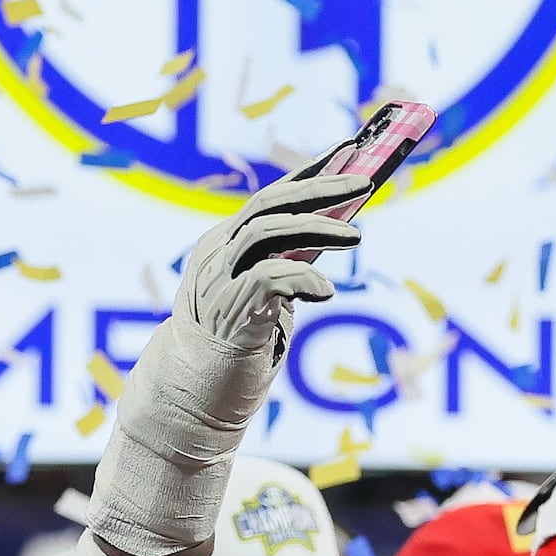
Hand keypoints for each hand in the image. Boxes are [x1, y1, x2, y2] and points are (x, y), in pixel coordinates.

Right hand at [85, 159, 377, 555]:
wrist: (190, 404)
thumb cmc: (236, 351)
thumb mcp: (267, 299)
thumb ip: (289, 264)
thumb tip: (337, 232)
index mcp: (223, 244)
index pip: (271, 195)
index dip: (311, 171)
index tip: (351, 152)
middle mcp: (214, 254)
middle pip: (269, 204)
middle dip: (319, 187)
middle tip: (365, 182)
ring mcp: (216, 281)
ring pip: (266, 231)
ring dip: (318, 228)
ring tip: (358, 236)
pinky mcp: (228, 313)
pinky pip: (267, 278)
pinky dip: (302, 277)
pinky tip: (329, 289)